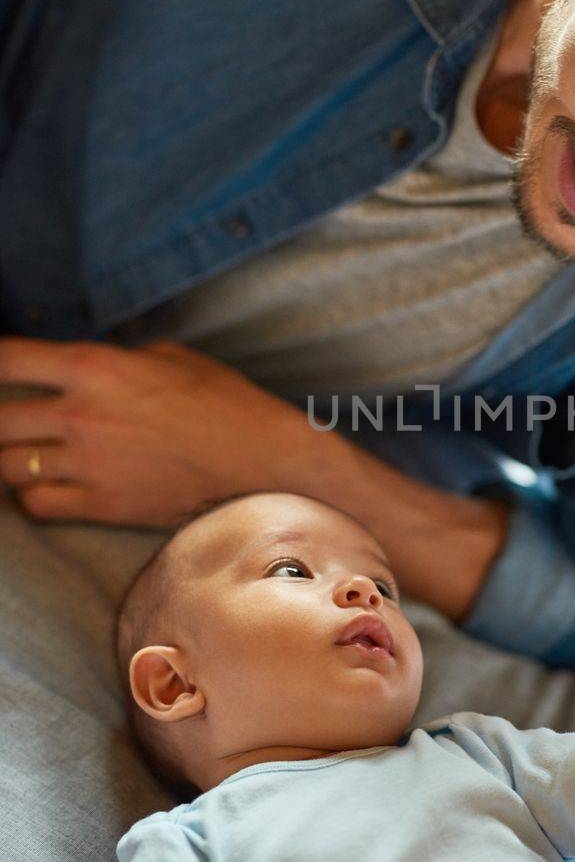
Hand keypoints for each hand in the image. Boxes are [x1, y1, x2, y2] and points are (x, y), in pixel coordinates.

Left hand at [0, 336, 334, 525]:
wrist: (262, 460)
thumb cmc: (225, 402)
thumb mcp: (171, 357)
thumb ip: (119, 360)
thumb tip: (93, 371)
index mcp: (96, 367)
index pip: (7, 360)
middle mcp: (81, 414)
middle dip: (0, 418)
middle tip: (16, 420)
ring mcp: (89, 464)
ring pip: (7, 464)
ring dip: (12, 457)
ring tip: (29, 452)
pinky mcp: (103, 504)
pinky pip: (36, 503)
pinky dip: (34, 494)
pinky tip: (52, 484)